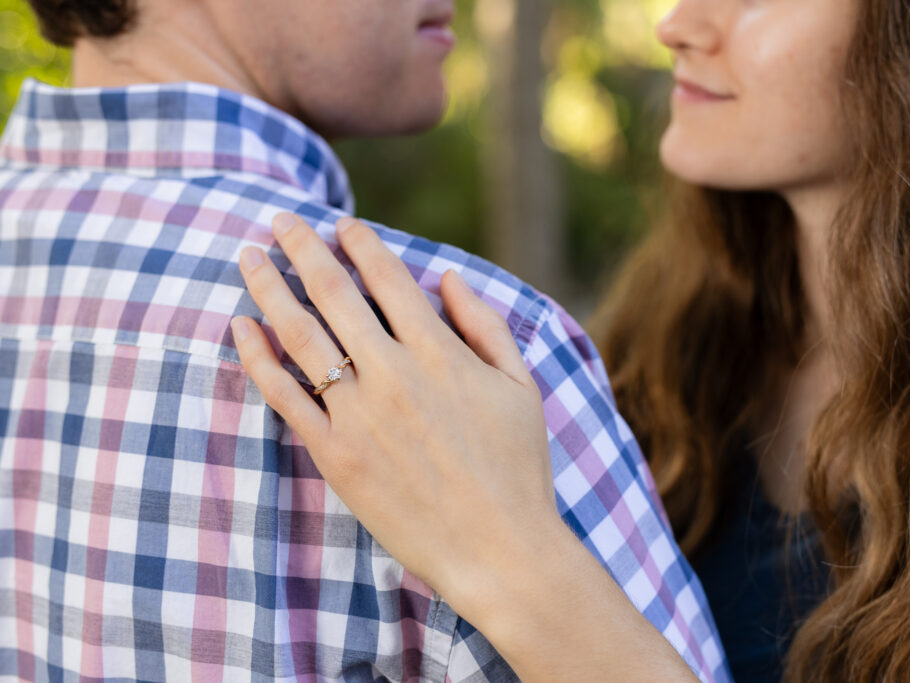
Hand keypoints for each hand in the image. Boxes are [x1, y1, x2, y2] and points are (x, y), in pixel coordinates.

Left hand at [231, 213, 559, 613]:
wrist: (499, 550)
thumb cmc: (519, 468)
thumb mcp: (520, 386)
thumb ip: (485, 325)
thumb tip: (448, 277)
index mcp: (441, 352)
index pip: (388, 278)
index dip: (360, 243)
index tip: (341, 222)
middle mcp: (393, 373)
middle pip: (333, 293)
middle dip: (302, 247)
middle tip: (279, 219)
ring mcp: (358, 414)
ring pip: (299, 334)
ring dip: (269, 287)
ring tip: (248, 256)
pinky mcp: (334, 454)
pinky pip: (284, 396)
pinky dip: (257, 357)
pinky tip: (240, 325)